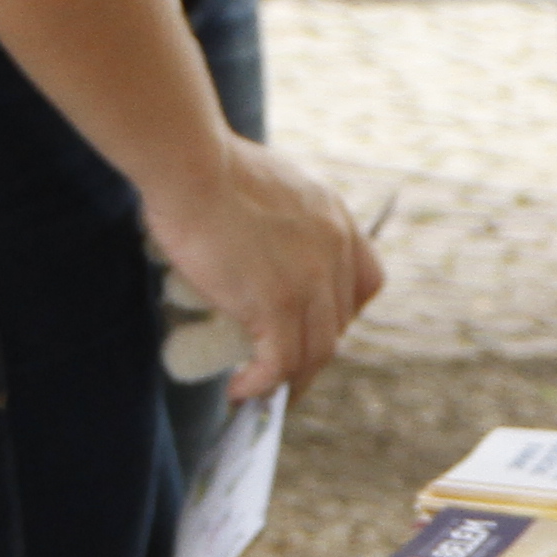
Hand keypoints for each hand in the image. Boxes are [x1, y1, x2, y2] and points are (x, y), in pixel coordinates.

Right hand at [136, 135, 380, 401]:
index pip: (366, 282)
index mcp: (334, 219)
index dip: (343, 312)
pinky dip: (261, 384)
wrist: (190, 163)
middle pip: (339, 323)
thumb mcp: (266, 185)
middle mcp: (333, 252)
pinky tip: (238, 390)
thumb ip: (277, 218)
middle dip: (311, 351)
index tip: (312, 325)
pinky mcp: (276, 304)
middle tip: (278, 368)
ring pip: (315, 352)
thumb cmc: (206, 165)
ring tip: (261, 393)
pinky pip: (281, 363)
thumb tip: (251, 245)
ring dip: (291, 381)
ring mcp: (309, 280)